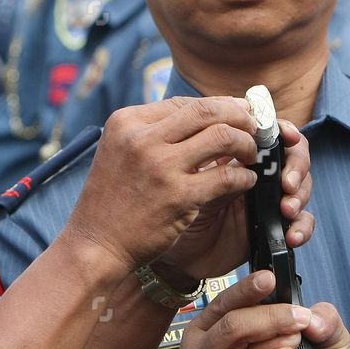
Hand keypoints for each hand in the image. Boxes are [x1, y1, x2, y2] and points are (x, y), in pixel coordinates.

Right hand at [63, 96, 260, 273]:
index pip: (185, 103)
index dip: (219, 106)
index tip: (238, 113)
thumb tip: (204, 117)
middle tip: (254, 128)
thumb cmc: (112, 201)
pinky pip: (227, 176)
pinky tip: (246, 181)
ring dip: (247, 144)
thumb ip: (154, 134)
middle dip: (240, 116)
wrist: (95, 245)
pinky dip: (244, 176)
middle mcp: (142, 138)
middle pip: (208, 110)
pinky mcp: (179, 196)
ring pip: (224, 136)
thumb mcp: (120, 152)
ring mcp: (161, 166)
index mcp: (127, 122)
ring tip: (251, 155)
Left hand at [156, 118, 314, 282]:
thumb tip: (226, 132)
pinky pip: (302, 222)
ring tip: (287, 209)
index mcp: (236, 150)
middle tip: (286, 183)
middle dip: (297, 164)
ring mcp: (268, 198)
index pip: (270, 130)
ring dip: (301, 195)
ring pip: (302, 185)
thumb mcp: (185, 178)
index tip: (287, 137)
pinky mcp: (274, 227)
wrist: (171, 253)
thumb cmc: (170, 208)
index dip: (283, 131)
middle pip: (294, 153)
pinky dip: (304, 226)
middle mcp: (257, 171)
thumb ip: (207, 156)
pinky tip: (293, 235)